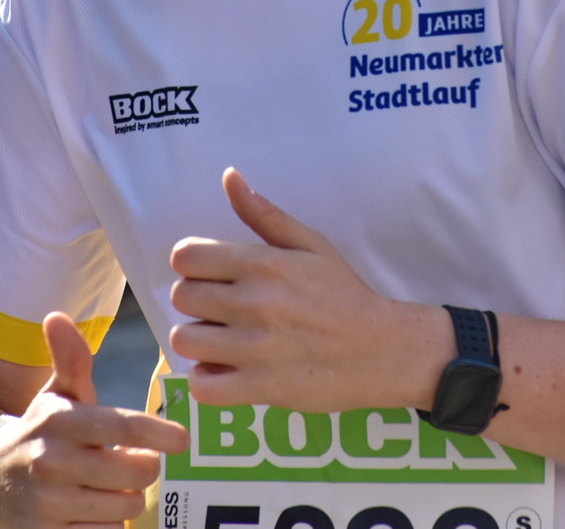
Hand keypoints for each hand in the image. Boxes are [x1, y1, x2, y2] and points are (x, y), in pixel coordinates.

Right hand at [0, 313, 187, 528]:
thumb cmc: (40, 432)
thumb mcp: (55, 396)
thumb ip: (70, 360)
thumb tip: (56, 316)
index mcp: (60, 421)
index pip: (122, 428)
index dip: (159, 433)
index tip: (184, 439)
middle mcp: (52, 462)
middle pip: (136, 472)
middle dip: (145, 468)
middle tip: (134, 462)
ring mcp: (49, 503)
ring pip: (124, 506)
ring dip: (126, 498)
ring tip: (110, 486)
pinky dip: (107, 525)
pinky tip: (93, 510)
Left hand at [169, 169, 446, 412]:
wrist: (381, 350)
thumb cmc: (344, 294)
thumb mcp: (312, 245)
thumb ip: (264, 214)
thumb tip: (229, 176)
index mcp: (264, 265)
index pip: (186, 257)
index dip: (193, 264)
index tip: (211, 274)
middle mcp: (255, 304)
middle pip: (183, 297)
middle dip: (197, 300)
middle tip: (222, 308)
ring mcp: (255, 349)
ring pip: (185, 341)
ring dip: (199, 341)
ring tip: (223, 339)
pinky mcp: (259, 387)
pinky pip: (202, 386)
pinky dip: (207, 380)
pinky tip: (226, 369)